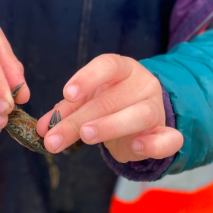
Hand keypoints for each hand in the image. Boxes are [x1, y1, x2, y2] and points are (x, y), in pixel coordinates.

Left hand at [36, 54, 182, 162]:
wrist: (145, 115)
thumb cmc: (111, 102)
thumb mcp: (88, 101)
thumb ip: (67, 111)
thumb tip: (43, 128)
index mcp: (123, 69)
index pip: (107, 65)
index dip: (87, 78)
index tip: (67, 94)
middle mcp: (142, 83)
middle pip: (111, 99)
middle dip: (79, 120)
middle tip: (54, 138)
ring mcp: (156, 107)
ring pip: (138, 115)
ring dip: (109, 126)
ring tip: (84, 137)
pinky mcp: (167, 132)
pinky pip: (169, 138)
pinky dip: (153, 144)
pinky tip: (135, 147)